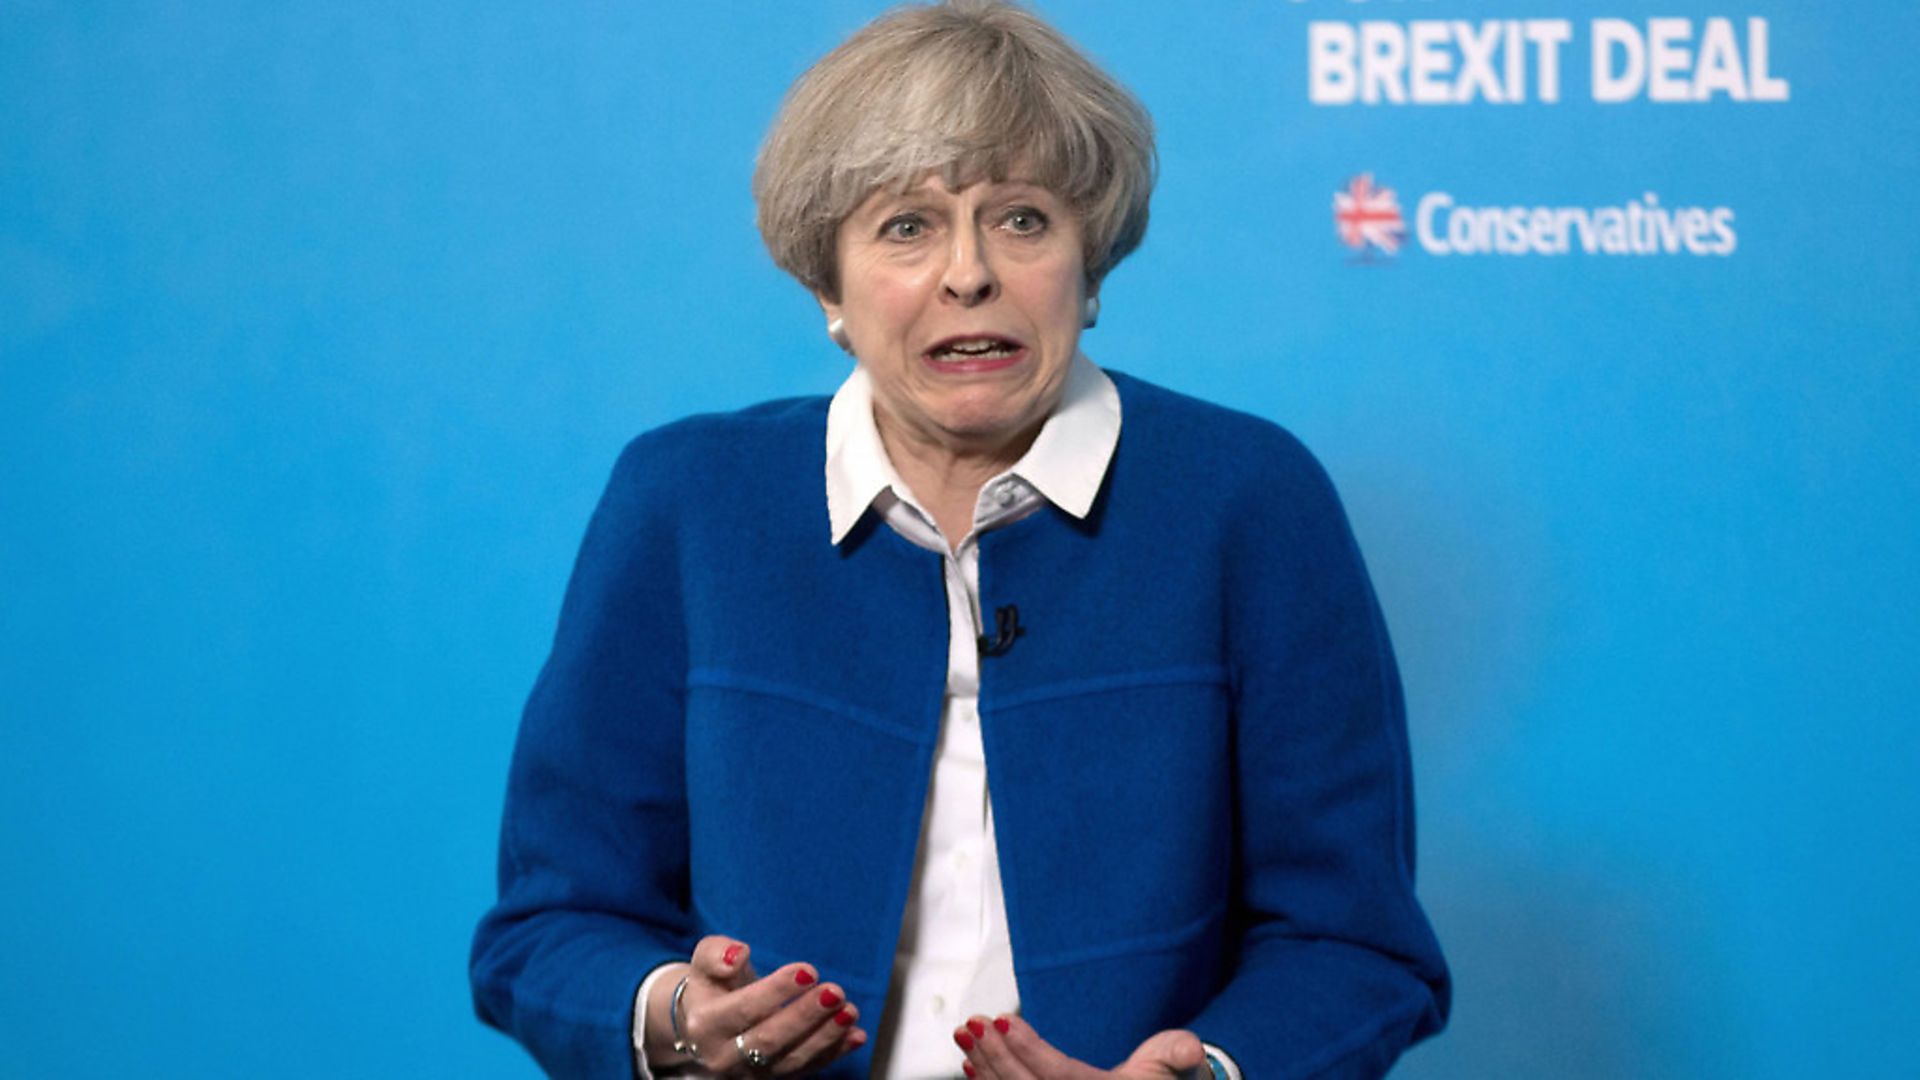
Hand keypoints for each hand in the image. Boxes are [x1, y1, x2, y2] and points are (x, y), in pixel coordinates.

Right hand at [649, 935, 866, 1076]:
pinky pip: (805, 1070)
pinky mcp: (771, 1079)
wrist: (706, 1022)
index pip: (744, 1010)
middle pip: (769, 1040)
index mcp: (704, 1025)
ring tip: (850, 1011)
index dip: (776, 991)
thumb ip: (717, 953)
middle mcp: (724, 1056)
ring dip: (825, 1037)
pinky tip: (855, 1035)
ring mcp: (749, 1073)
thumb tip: (737, 954)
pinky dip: (833, 1053)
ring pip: (790, 1061)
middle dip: (805, 1016)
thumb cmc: (713, 984)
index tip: (808, 972)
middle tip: (835, 993)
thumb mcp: (705, 959)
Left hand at [954, 1014, 1206, 1079]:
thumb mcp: (1179, 1064)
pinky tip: (972, 1067)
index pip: (1061, 1077)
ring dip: (986, 1070)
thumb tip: (1191, 1048)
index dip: (1029, 1050)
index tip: (1002, 1020)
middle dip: (996, 1057)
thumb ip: (1178, 1052)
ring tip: (966, 1037)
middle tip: (973, 1025)